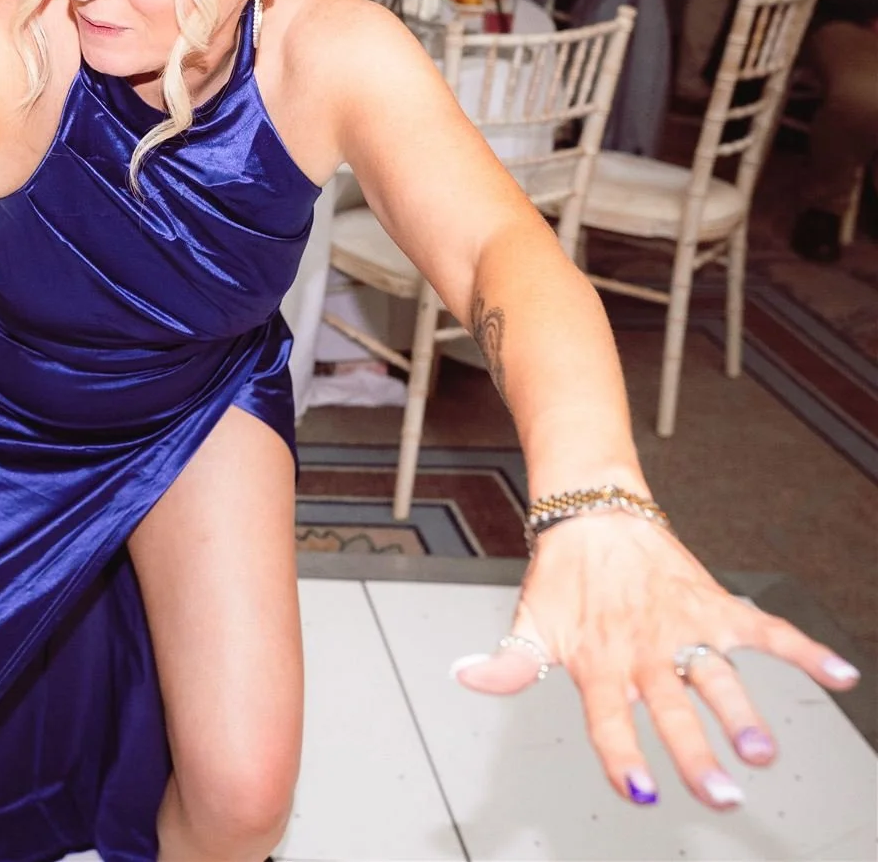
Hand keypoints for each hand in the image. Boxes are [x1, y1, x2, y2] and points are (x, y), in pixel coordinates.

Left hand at [454, 512, 860, 809]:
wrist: (592, 513)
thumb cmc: (563, 577)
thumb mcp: (528, 621)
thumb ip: (507, 663)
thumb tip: (465, 678)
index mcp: (599, 662)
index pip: (608, 718)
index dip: (621, 756)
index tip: (639, 792)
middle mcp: (644, 649)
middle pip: (671, 709)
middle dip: (696, 754)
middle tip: (721, 793)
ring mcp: (683, 628)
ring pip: (718, 676)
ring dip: (742, 713)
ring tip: (762, 750)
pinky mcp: (715, 606)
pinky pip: (765, 630)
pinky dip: (804, 649)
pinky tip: (840, 674)